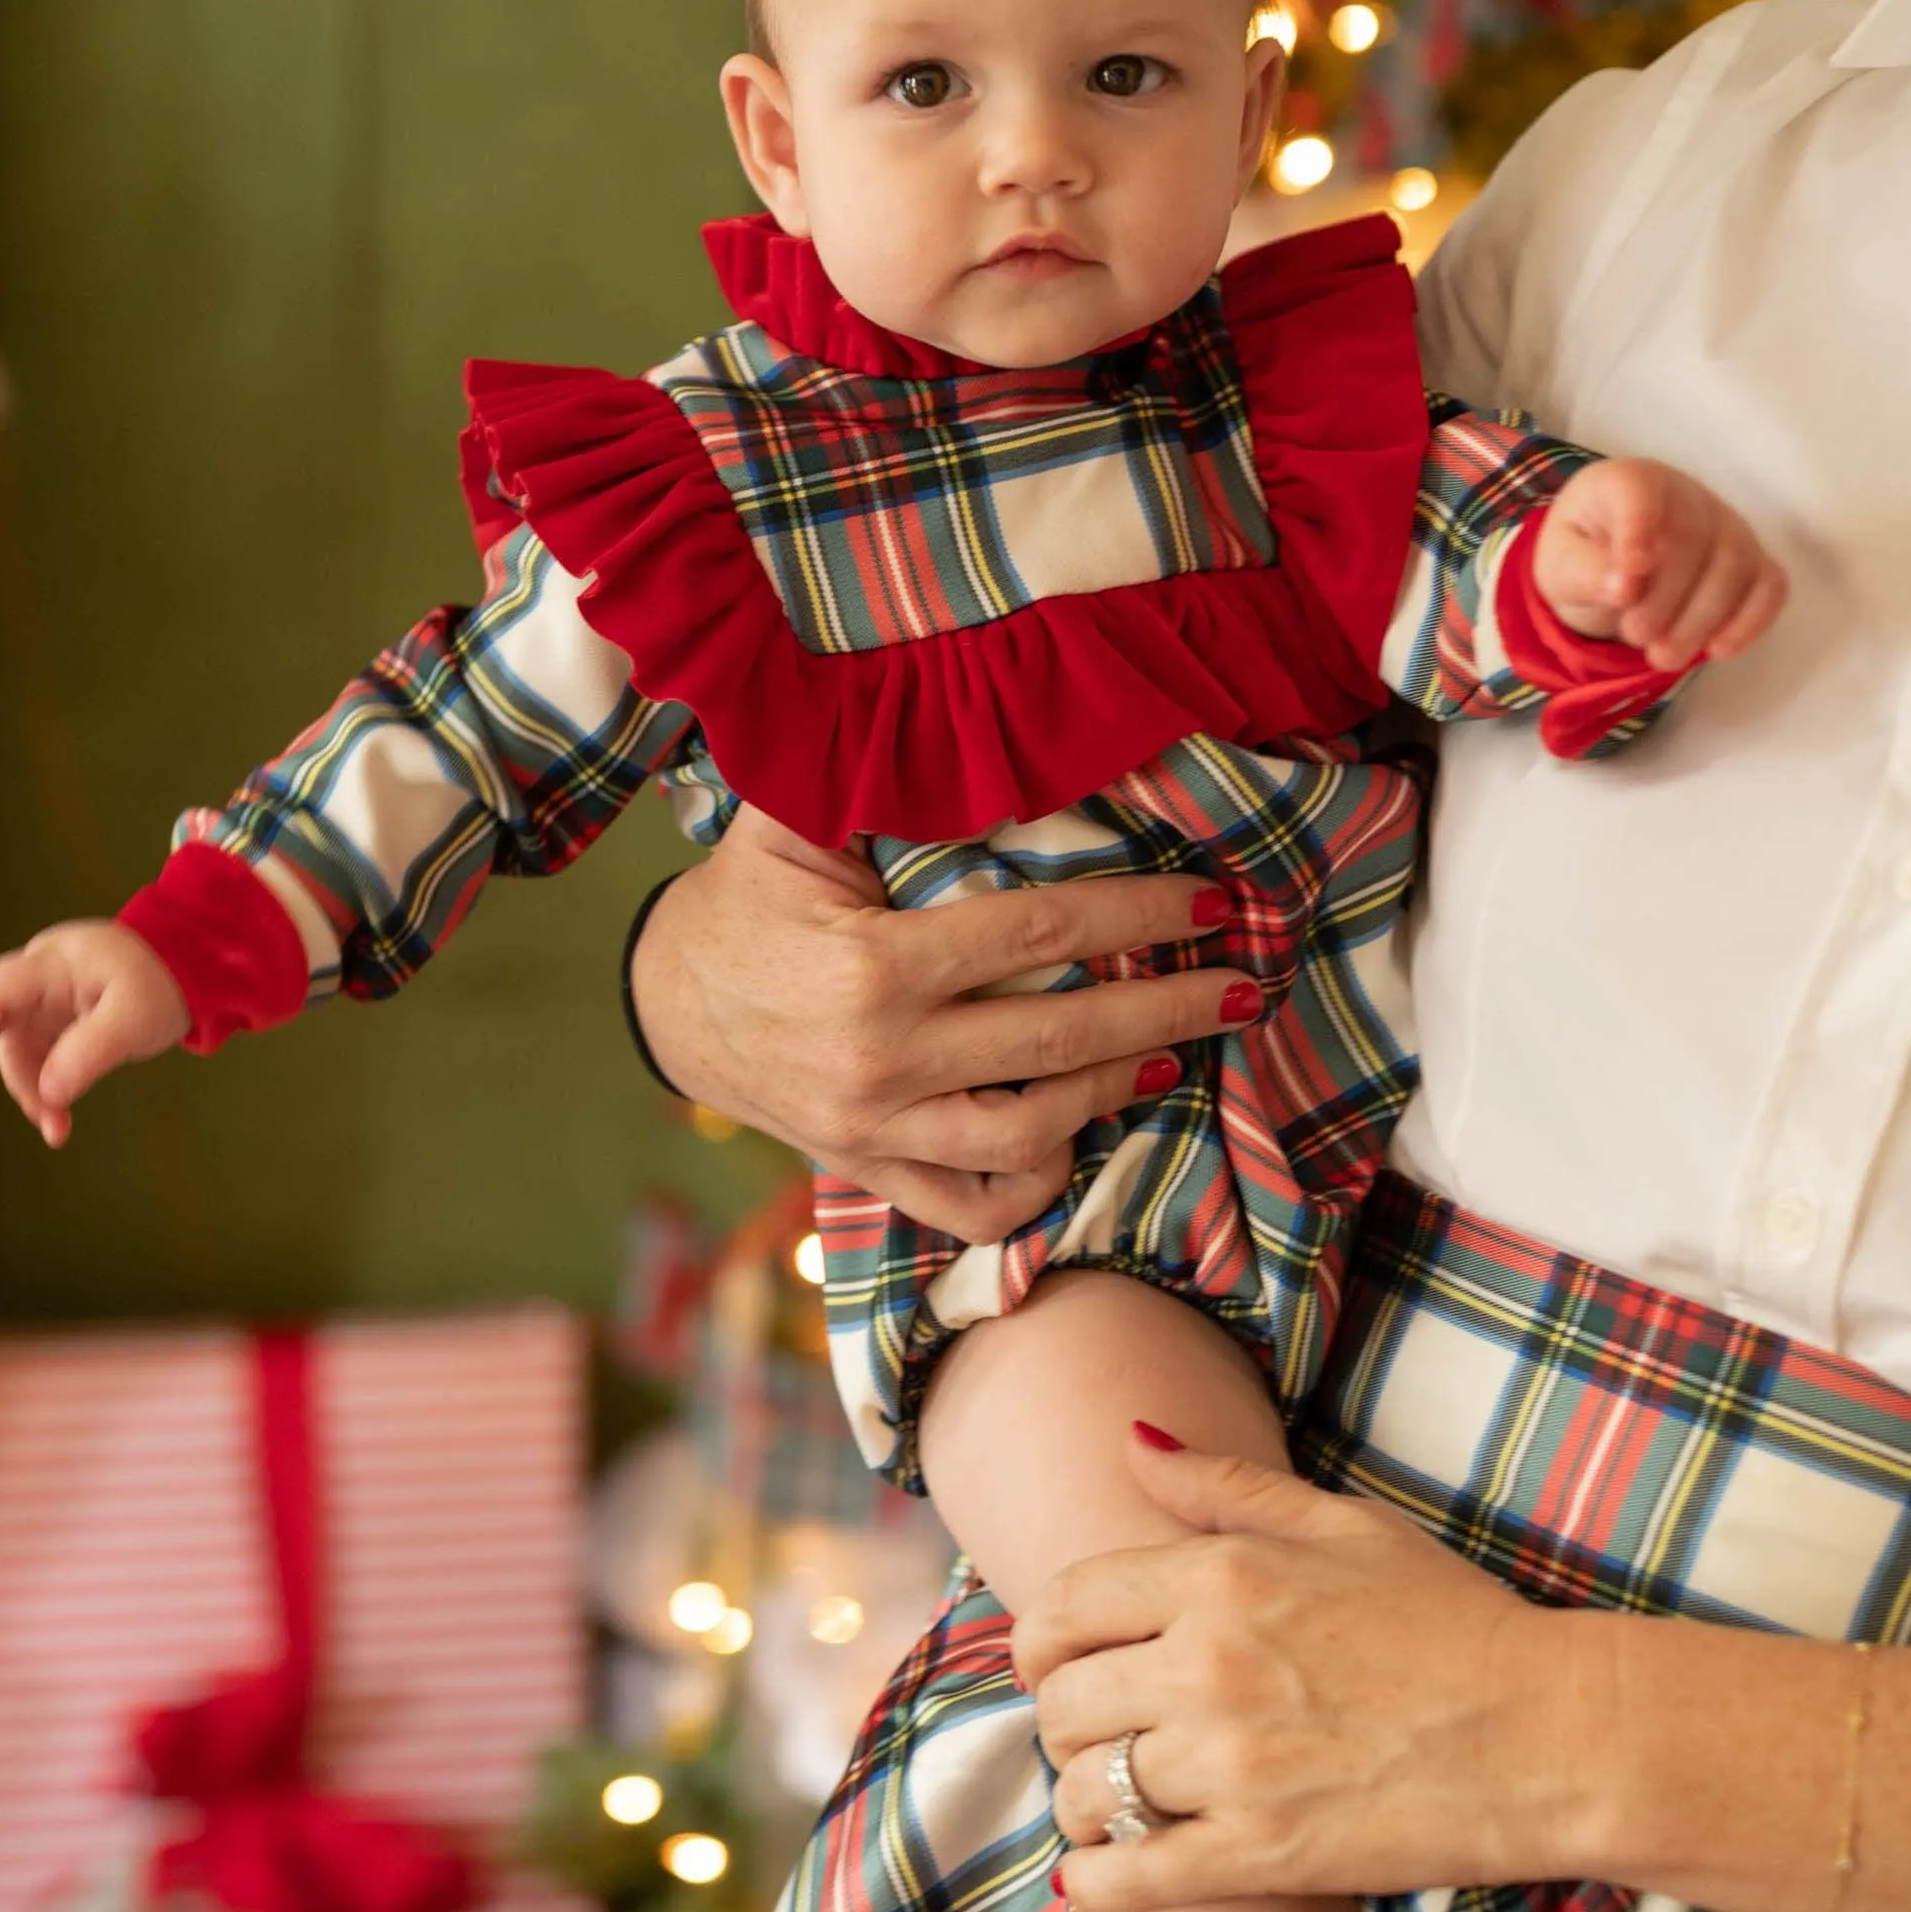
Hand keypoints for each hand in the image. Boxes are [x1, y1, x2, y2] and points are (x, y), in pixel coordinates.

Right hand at [0, 921, 191, 1145]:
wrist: (184, 966)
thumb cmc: (160, 984)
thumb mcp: (136, 1019)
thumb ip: (91, 1052)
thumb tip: (49, 1093)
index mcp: (55, 963)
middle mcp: (38, 977)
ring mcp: (41, 1000)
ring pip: (13, 1048)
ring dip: (26, 1090)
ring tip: (55, 1130)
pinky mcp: (51, 1022)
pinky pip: (34, 1058)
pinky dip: (41, 1089)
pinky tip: (56, 1122)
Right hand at [629, 809, 1255, 1242]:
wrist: (668, 1004)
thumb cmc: (744, 901)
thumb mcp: (788, 822)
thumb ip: (865, 771)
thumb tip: (957, 707)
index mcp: (875, 966)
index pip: (1039, 936)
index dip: (1137, 917)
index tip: (1210, 901)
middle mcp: (883, 1059)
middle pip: (1059, 1039)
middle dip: (1168, 1010)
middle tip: (1242, 987)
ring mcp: (877, 1128)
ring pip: (1031, 1132)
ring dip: (1115, 1093)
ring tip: (1171, 1054)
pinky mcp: (869, 1170)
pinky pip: (972, 1205)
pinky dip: (1035, 1185)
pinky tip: (1079, 1139)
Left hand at [1011, 1432, 1592, 1911]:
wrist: (1554, 1734)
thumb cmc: (1454, 1619)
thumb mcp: (1340, 1523)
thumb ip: (1222, 1486)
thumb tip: (1133, 1437)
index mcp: (1217, 1578)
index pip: (1067, 1603)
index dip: (1038, 1636)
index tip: (1045, 1658)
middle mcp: (1207, 1666)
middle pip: (1065, 1698)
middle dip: (1060, 1716)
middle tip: (1084, 1731)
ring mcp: (1232, 1766)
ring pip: (1091, 1786)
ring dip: (1081, 1797)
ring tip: (1099, 1801)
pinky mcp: (1266, 1855)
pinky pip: (1140, 1874)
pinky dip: (1099, 1881)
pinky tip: (1089, 1881)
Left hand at [1532, 460, 1785, 672]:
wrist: (1610, 563)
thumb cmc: (1582, 554)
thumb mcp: (1559, 564)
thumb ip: (1581, 570)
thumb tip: (1622, 587)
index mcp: (1627, 481)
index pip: (1640, 492)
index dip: (1636, 533)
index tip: (1625, 584)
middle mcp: (1685, 494)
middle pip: (1693, 539)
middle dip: (1665, 598)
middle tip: (1635, 636)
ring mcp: (1725, 524)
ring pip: (1735, 564)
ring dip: (1702, 618)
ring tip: (1663, 657)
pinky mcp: (1751, 559)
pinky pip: (1769, 583)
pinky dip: (1751, 619)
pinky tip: (1719, 650)